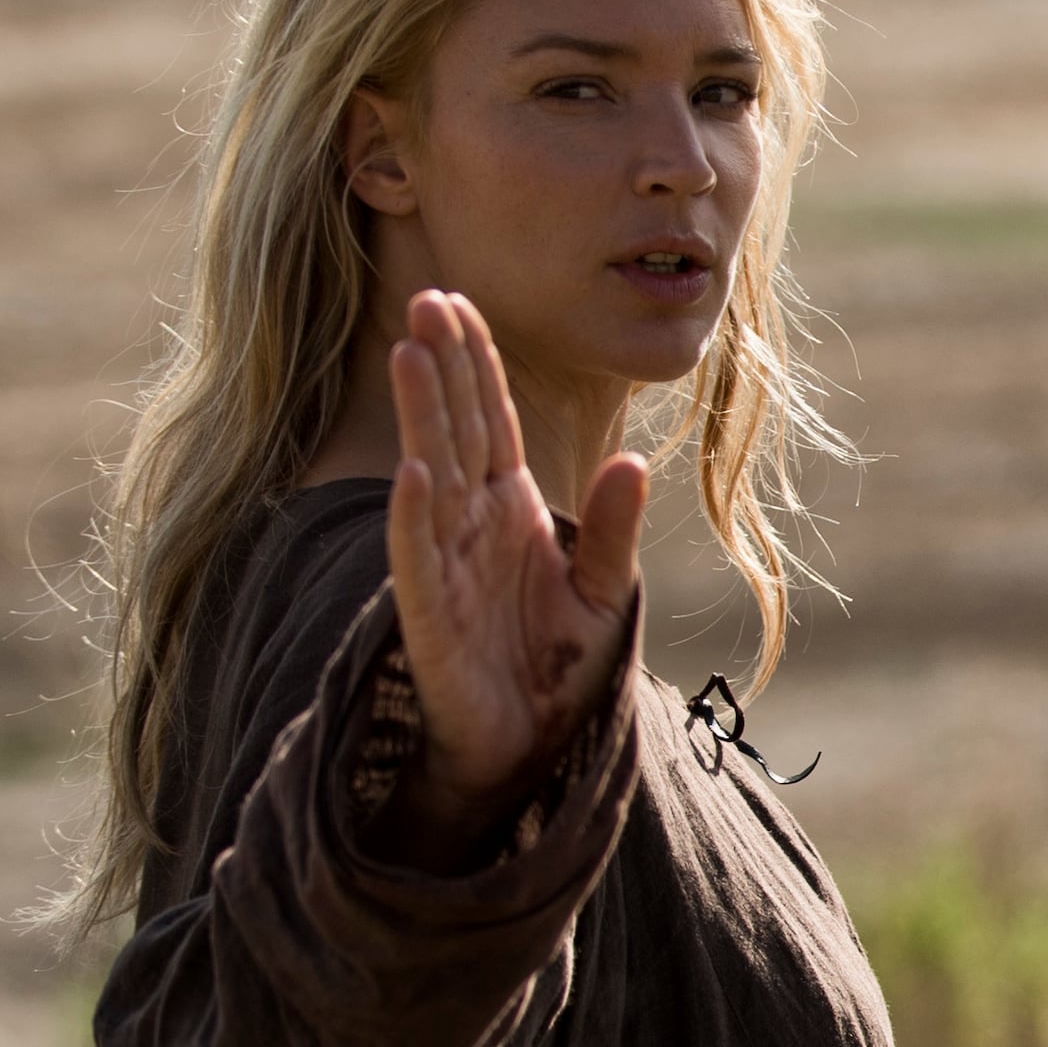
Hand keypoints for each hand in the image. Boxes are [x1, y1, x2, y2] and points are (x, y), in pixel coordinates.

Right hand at [379, 288, 643, 861]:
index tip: (460, 300)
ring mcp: (447, 566)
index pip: (489, 421)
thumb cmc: (556, 672)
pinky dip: (416, 517)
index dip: (476, 363)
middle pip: (455, 429)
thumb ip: (613, 530)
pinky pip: (420, 559)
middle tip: (427, 294)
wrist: (529, 751)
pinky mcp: (432, 616)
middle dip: (442, 364)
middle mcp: (472, 527)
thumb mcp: (603, 594)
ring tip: (412, 351)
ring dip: (422, 416)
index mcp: (511, 512)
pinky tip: (414, 471)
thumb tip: (635, 462)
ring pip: (431, 475)